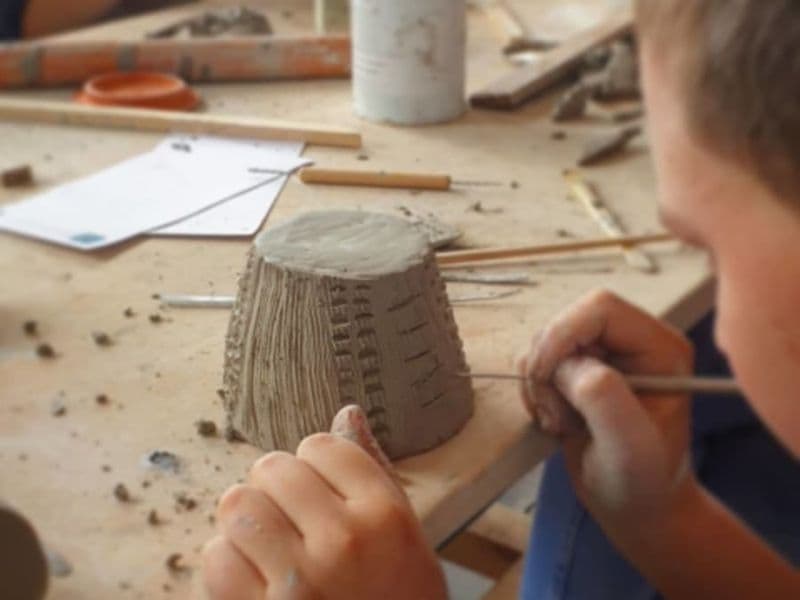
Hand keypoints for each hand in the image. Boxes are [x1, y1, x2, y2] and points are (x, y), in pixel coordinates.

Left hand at [203, 407, 446, 599]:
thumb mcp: (406, 540)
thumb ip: (375, 473)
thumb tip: (346, 411)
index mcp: (385, 514)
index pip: (321, 445)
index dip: (315, 466)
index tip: (321, 493)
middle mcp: (342, 540)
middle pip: (273, 467)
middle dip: (276, 488)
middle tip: (291, 520)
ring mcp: (296, 582)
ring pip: (236, 505)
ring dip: (246, 523)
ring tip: (267, 546)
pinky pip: (215, 558)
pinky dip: (227, 566)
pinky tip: (252, 582)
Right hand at [518, 290, 696, 536]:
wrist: (634, 506)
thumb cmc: (642, 482)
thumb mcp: (630, 449)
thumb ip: (606, 400)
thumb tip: (572, 367)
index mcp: (659, 347)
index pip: (600, 308)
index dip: (563, 333)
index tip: (544, 376)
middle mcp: (632, 343)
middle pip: (567, 321)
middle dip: (548, 367)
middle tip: (557, 415)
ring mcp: (604, 356)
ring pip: (546, 342)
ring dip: (540, 384)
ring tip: (561, 424)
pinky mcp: (579, 371)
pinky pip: (537, 361)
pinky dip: (534, 392)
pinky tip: (556, 421)